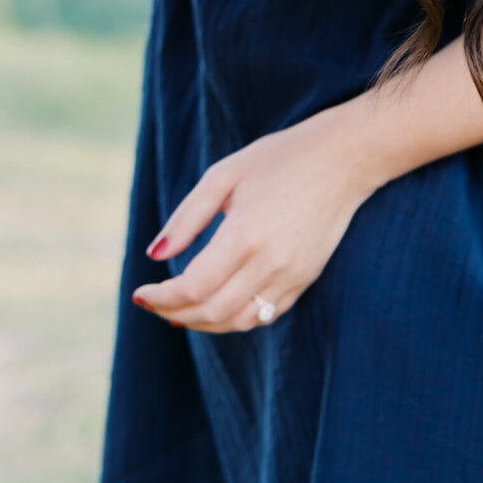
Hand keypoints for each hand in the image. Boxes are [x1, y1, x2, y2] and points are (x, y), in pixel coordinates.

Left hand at [132, 104, 382, 331]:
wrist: (343, 160)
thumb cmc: (278, 159)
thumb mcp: (223, 176)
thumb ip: (186, 218)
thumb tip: (154, 255)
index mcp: (245, 235)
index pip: (194, 287)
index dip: (162, 297)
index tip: (139, 293)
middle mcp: (271, 263)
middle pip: (214, 311)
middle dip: (176, 314)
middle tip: (152, 305)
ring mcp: (292, 276)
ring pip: (241, 321)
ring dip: (204, 323)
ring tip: (176, 312)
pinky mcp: (306, 279)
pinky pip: (266, 314)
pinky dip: (235, 318)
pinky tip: (215, 307)